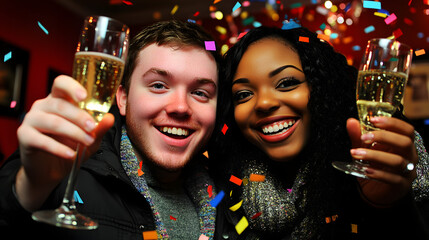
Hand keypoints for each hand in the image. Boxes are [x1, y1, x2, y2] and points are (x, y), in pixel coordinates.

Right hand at [15, 75, 113, 210]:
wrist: (51, 171)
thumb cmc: (71, 148)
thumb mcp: (90, 138)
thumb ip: (99, 128)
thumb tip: (109, 118)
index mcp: (59, 99)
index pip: (61, 84)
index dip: (72, 87)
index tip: (84, 96)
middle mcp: (43, 106)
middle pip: (60, 104)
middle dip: (79, 116)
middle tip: (93, 128)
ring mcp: (31, 120)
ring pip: (53, 121)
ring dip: (73, 132)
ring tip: (87, 142)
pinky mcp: (24, 136)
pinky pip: (41, 140)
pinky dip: (58, 148)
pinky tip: (71, 154)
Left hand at [347, 117, 417, 206]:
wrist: (373, 190)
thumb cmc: (373, 165)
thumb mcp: (364, 148)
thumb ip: (358, 135)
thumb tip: (351, 121)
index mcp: (404, 144)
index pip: (407, 130)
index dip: (392, 123)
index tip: (374, 120)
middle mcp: (410, 156)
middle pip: (405, 143)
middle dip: (383, 137)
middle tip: (363, 138)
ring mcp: (408, 171)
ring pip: (397, 161)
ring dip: (375, 155)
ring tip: (356, 154)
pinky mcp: (402, 185)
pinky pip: (393, 179)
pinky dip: (378, 173)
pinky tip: (365, 170)